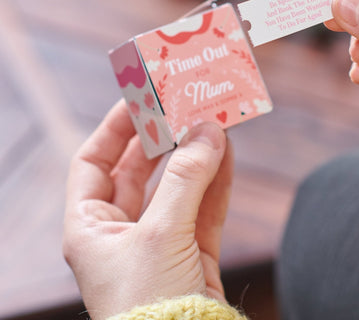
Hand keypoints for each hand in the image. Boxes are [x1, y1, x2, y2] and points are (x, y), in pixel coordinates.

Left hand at [63, 101, 232, 319]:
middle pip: (138, 170)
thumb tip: (207, 130)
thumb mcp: (161, 233)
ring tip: (212, 124)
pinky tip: (227, 154)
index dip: (115, 128)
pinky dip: (216, 181)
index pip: (94, 162)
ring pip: (177, 186)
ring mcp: (159, 241)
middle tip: (182, 108)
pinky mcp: (192, 253)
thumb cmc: (149, 304)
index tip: (139, 99)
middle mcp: (121, 232)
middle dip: (161, 138)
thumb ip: (186, 178)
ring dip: (195, 156)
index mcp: (91, 228)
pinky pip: (204, 206)